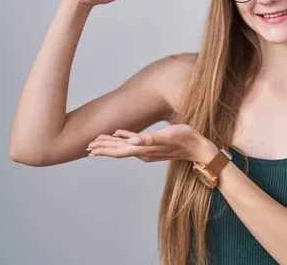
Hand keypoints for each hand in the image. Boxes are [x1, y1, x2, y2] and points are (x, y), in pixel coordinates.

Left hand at [86, 124, 215, 162]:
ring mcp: (147, 150)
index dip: (104, 148)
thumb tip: (132, 141)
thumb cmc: (185, 139)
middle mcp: (143, 152)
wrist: (198, 147)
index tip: (90, 147)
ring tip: (98, 141)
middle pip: (118, 150)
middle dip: (103, 148)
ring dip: (111, 144)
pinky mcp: (153, 146)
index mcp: (143, 150)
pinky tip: (120, 134)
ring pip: (124, 147)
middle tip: (88, 145)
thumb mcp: (168, 136)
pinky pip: (134, 143)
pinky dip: (124, 139)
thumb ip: (149, 139)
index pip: (118, 150)